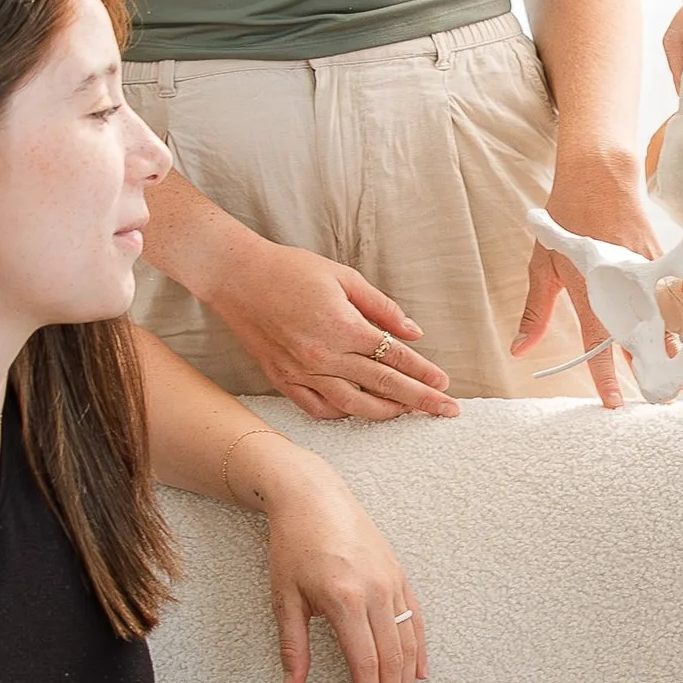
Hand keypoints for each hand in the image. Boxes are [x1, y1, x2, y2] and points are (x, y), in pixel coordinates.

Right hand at [209, 235, 457, 424]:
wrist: (235, 276)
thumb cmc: (290, 269)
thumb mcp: (343, 276)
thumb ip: (381, 306)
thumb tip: (414, 332)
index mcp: (343, 326)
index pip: (395, 356)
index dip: (423, 371)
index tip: (445, 384)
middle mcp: (324, 355)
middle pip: (383, 385)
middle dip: (419, 399)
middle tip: (447, 410)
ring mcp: (301, 371)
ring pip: (353, 405)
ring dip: (385, 412)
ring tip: (407, 413)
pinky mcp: (282, 379)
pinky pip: (317, 408)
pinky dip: (342, 413)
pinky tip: (358, 410)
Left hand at [234, 441, 428, 682]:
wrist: (313, 496)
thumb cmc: (293, 544)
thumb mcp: (284, 596)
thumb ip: (293, 645)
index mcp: (344, 600)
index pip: (364, 661)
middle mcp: (374, 593)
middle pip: (392, 658)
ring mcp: (391, 583)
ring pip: (408, 642)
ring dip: (408, 680)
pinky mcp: (398, 574)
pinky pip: (416, 618)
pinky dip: (420, 648)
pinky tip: (421, 673)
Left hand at [515, 150, 657, 406]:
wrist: (600, 174)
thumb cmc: (567, 217)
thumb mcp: (543, 264)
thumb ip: (536, 312)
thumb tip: (520, 350)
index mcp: (592, 290)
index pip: (600, 344)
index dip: (606, 377)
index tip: (614, 403)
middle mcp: (623, 285)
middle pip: (643, 336)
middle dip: (656, 370)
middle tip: (667, 399)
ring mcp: (647, 271)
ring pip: (667, 318)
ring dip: (678, 350)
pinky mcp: (662, 259)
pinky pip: (676, 295)